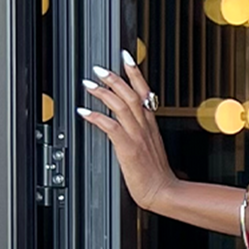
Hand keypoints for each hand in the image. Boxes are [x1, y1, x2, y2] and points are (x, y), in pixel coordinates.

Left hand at [76, 50, 176, 212]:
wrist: (164, 192)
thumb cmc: (156, 174)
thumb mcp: (151, 146)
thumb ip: (141, 130)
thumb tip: (127, 121)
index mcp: (150, 125)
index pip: (144, 91)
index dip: (135, 72)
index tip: (126, 56)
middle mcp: (144, 127)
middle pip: (131, 94)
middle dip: (114, 77)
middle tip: (98, 68)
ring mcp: (137, 136)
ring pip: (122, 106)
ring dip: (104, 92)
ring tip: (89, 84)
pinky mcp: (129, 148)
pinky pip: (111, 127)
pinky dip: (97, 117)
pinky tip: (84, 112)